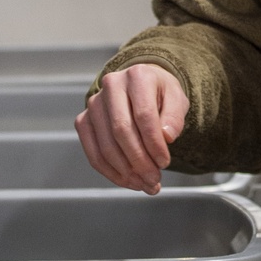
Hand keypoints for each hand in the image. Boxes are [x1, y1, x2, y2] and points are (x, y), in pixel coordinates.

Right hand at [75, 64, 188, 193]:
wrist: (141, 86)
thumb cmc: (160, 94)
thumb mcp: (177, 100)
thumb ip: (174, 117)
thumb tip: (166, 137)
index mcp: (137, 76)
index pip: (144, 115)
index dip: (154, 143)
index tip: (165, 162)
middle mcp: (111, 85)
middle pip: (122, 131)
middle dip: (139, 161)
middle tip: (154, 179)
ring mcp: (94, 103)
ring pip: (106, 145)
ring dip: (125, 171)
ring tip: (144, 184)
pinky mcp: (83, 120)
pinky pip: (93, 152)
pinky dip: (110, 172)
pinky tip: (127, 180)